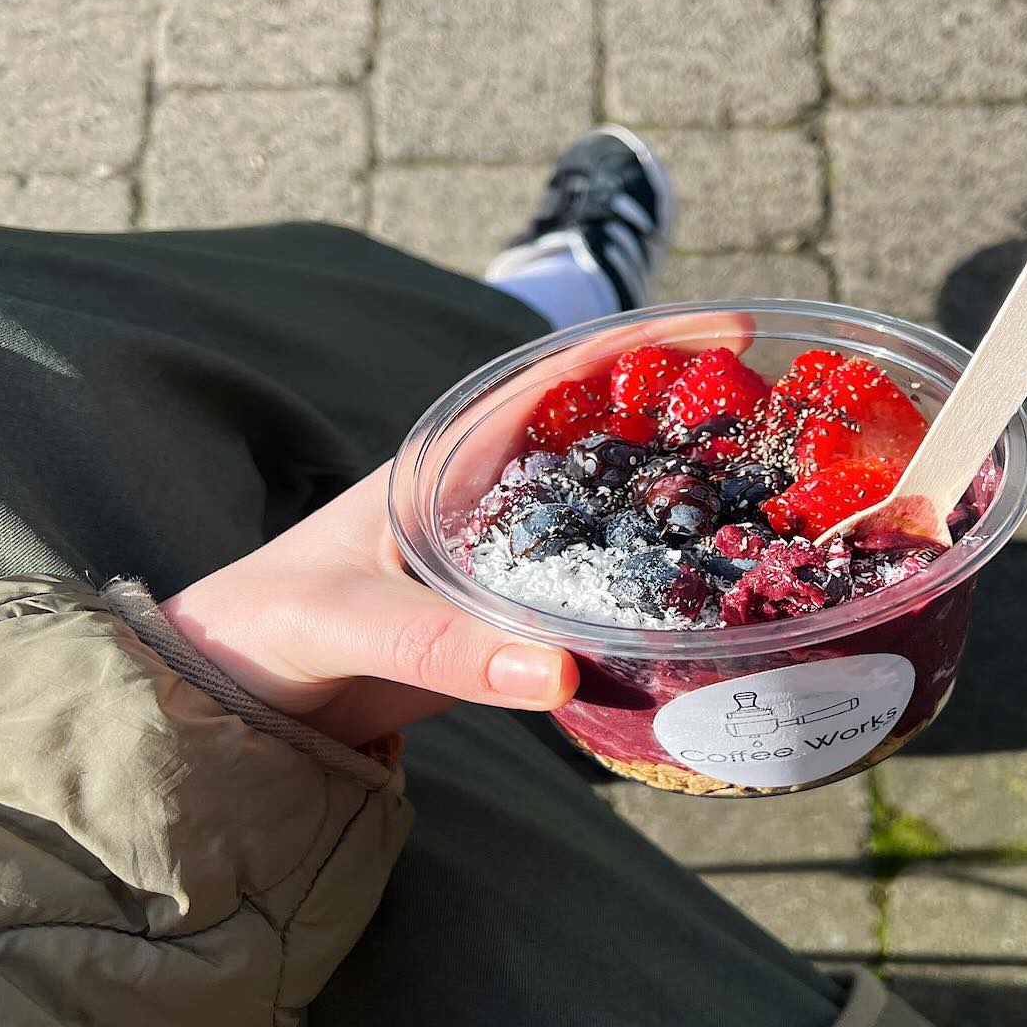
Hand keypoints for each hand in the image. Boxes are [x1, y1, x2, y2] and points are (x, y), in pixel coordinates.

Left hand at [163, 308, 752, 748]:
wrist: (246, 696)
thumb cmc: (270, 628)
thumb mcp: (346, 622)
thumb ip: (441, 646)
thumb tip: (561, 669)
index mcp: (453, 457)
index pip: (559, 376)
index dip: (643, 344)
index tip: (728, 331)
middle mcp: (495, 492)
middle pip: (609, 434)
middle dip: (689, 415)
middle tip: (780, 424)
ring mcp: (513, 553)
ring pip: (615, 508)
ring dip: (683, 495)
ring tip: (770, 499)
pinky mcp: (519, 615)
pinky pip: (603, 581)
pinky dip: (655, 576)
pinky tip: (709, 590)